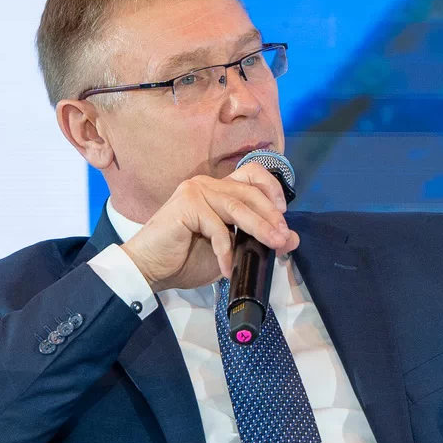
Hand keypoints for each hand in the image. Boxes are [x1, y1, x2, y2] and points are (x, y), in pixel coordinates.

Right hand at [120, 166, 299, 291]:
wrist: (150, 269)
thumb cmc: (185, 259)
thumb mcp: (230, 251)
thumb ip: (257, 242)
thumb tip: (292, 238)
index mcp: (217, 189)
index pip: (251, 174)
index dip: (271, 188)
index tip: (283, 212)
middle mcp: (206, 184)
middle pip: (249, 192)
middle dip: (271, 216)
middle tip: (282, 238)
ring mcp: (195, 191)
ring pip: (238, 207)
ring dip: (259, 228)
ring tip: (273, 246)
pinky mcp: (187, 205)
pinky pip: (217, 228)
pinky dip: (226, 251)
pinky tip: (227, 269)